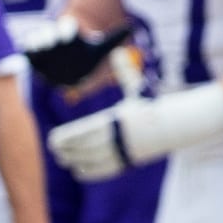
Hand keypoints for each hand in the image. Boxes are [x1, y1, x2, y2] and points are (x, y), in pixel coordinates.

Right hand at [18, 17, 133, 87]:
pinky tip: (29, 60)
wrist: (71, 68)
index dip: (69, 29)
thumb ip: (114, 38)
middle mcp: (55, 38)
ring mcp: (43, 48)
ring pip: (37, 43)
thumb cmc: (86, 57)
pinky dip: (28, 56)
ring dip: (36, 45)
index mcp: (70, 33)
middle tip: (51, 39)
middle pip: (50, 34)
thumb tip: (131, 26)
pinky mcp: (34, 58)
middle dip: (49, 36)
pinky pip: (28, 55)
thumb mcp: (100, 49)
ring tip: (37, 49)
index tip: (72, 31)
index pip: (68, 28)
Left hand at [48, 83, 222, 181]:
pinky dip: (89, 171)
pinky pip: (103, 170)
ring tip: (64, 160)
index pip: (82, 132)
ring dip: (75, 161)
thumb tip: (118, 51)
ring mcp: (121, 152)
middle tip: (54, 150)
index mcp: (114, 120)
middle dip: (67, 150)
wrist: (170, 128)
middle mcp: (116, 138)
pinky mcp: (126, 163)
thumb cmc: (147, 108)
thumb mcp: (135, 90)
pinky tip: (78, 171)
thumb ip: (124, 73)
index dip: (65, 138)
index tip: (52, 139)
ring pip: (91, 160)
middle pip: (84, 147)